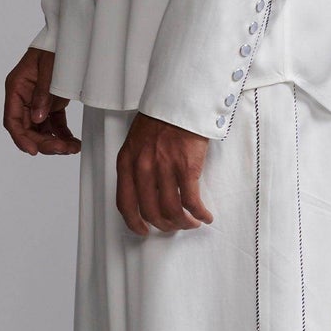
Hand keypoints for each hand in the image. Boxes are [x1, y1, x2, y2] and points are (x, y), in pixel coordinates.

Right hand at [3, 46, 79, 155]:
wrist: (68, 35)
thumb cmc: (54, 46)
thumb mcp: (49, 67)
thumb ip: (43, 94)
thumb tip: (38, 119)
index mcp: (16, 87)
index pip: (13, 119)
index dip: (21, 138)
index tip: (33, 150)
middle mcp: (23, 97)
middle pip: (28, 128)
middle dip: (44, 142)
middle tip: (62, 149)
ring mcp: (37, 101)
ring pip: (41, 129)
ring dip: (55, 141)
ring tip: (72, 147)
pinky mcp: (50, 102)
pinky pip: (54, 123)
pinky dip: (62, 134)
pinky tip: (73, 142)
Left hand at [116, 112, 213, 234]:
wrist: (180, 99)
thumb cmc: (160, 118)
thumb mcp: (136, 141)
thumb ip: (136, 165)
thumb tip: (145, 191)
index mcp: (127, 162)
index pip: (125, 203)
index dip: (134, 223)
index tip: (143, 231)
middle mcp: (143, 167)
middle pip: (150, 211)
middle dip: (164, 224)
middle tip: (174, 226)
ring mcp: (165, 168)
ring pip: (172, 210)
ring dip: (183, 222)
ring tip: (191, 222)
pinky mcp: (186, 167)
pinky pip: (192, 200)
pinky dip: (200, 213)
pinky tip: (205, 216)